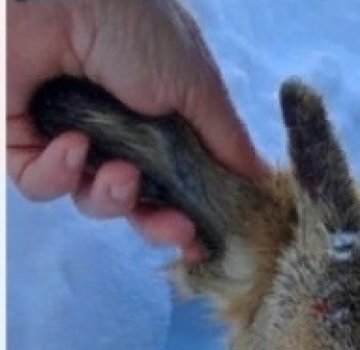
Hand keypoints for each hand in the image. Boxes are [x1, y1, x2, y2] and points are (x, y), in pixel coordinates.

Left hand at [7, 0, 268, 260]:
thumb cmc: (136, 24)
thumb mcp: (197, 85)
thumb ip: (227, 140)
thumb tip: (261, 180)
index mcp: (159, 116)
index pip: (176, 182)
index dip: (190, 215)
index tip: (205, 241)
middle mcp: (114, 130)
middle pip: (137, 203)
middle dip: (158, 224)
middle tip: (177, 229)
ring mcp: (64, 135)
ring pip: (90, 200)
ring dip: (112, 196)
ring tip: (120, 171)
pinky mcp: (17, 140)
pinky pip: (41, 184)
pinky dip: (59, 173)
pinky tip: (73, 144)